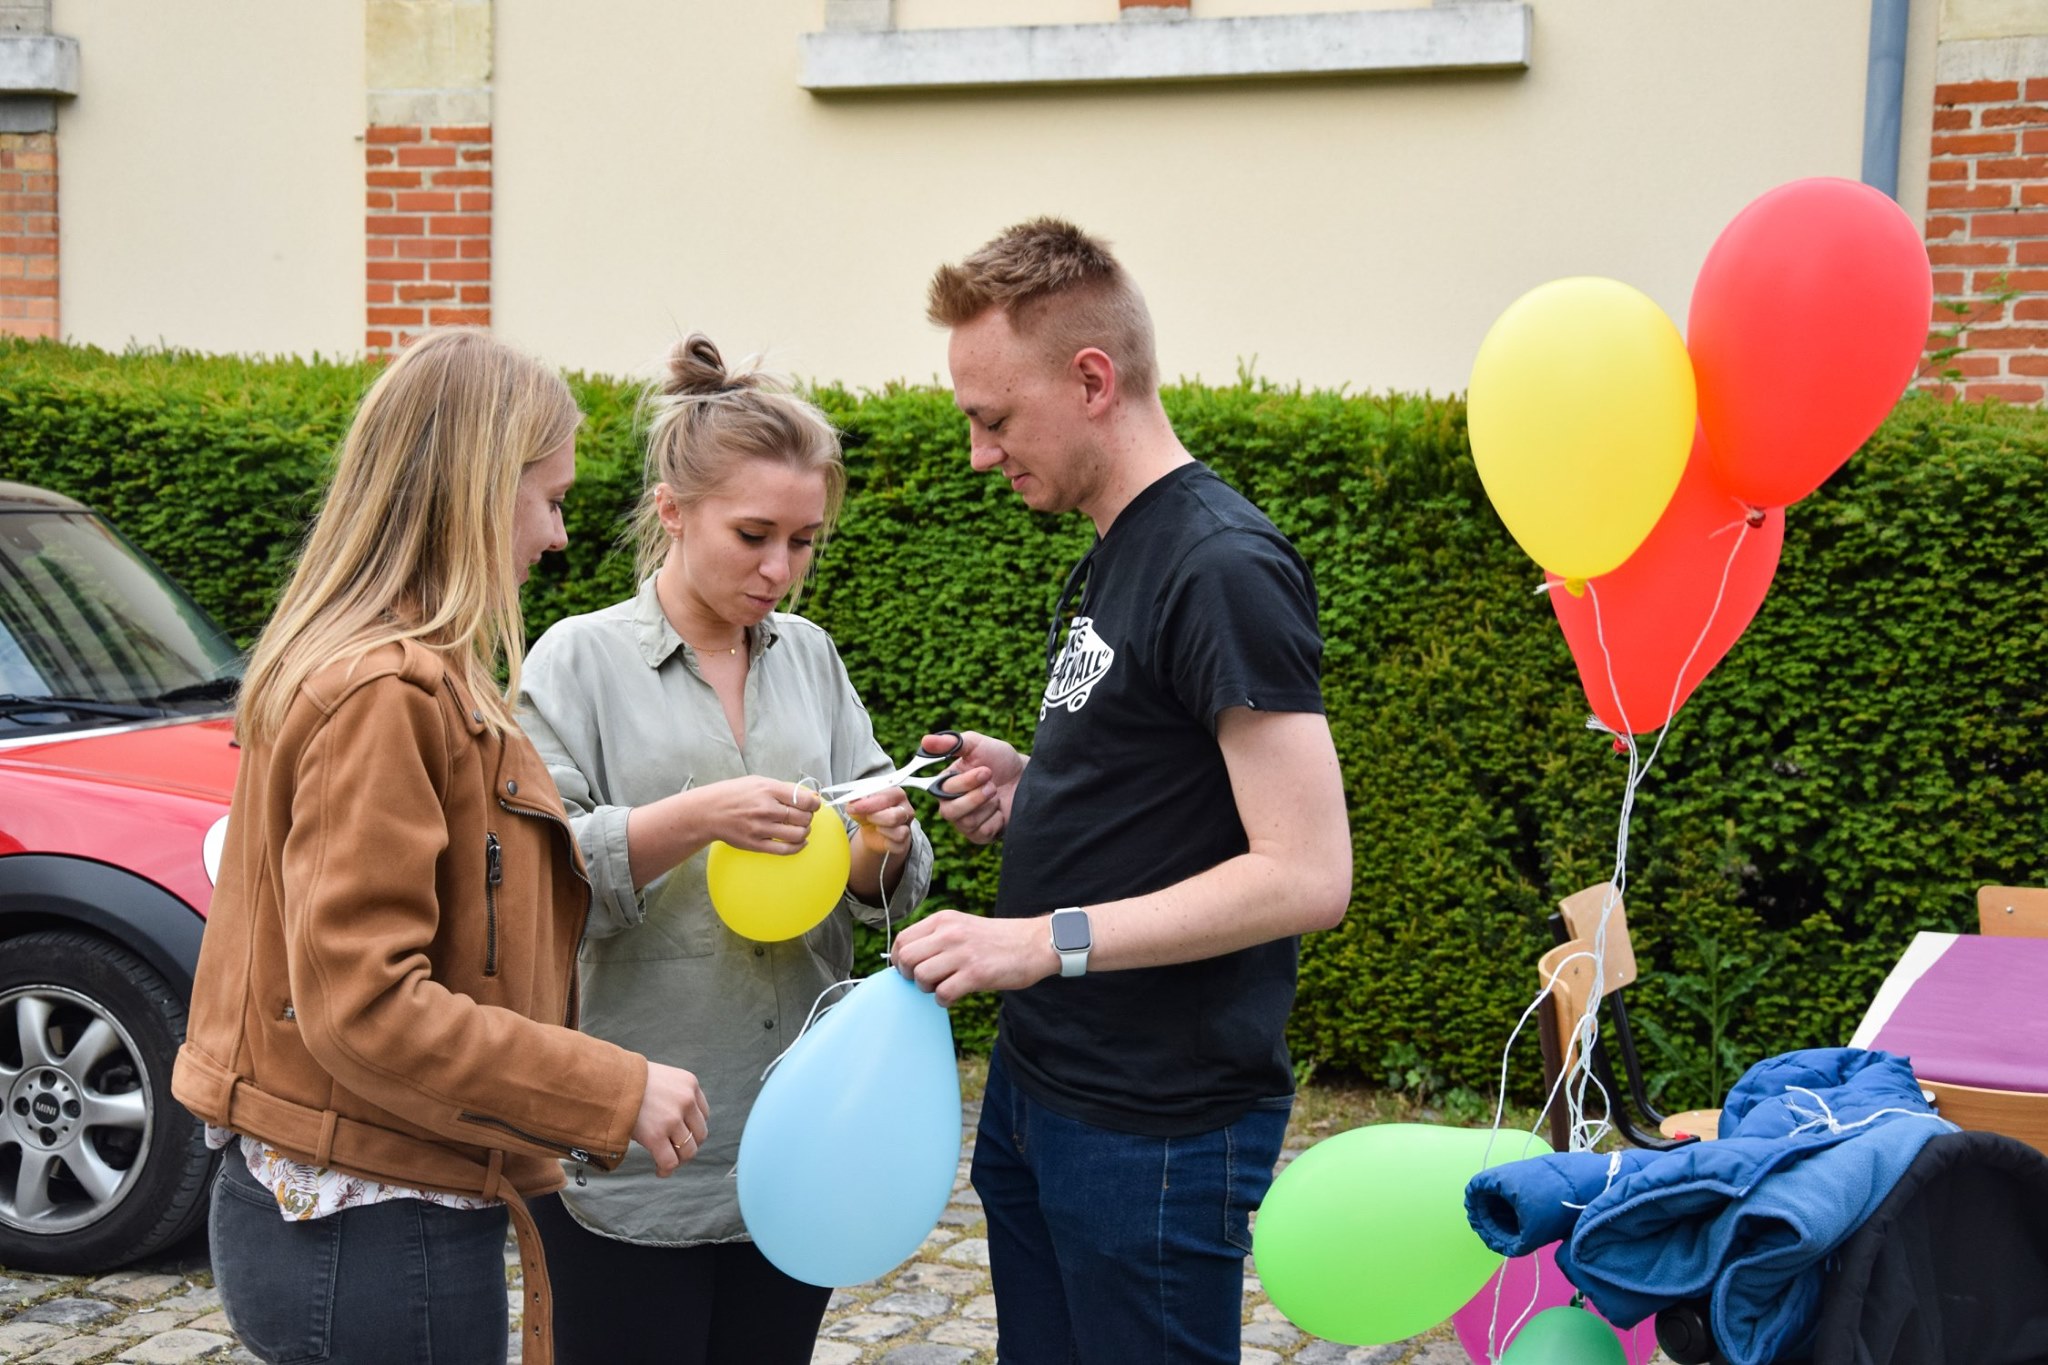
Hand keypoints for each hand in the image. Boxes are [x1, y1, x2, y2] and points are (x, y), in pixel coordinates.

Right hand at [632, 1062, 709, 1176]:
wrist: (608, 1080)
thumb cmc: (630, 1081)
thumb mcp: (662, 1078)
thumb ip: (675, 1096)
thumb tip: (680, 1124)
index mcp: (690, 1084)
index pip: (703, 1116)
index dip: (693, 1129)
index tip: (681, 1137)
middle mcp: (686, 1101)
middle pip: (699, 1135)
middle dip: (688, 1147)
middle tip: (675, 1153)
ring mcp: (672, 1119)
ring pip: (688, 1151)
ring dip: (678, 1161)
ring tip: (667, 1163)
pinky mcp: (656, 1135)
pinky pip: (670, 1162)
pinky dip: (666, 1170)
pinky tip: (659, 1171)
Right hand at [700, 775, 819, 854]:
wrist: (708, 812)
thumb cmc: (734, 795)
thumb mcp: (758, 782)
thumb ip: (783, 789)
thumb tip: (809, 797)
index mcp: (768, 790)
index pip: (804, 800)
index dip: (814, 804)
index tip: (813, 805)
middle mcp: (766, 809)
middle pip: (803, 817)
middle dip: (809, 817)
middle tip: (805, 816)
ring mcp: (761, 828)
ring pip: (798, 834)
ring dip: (805, 831)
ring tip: (801, 827)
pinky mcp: (756, 844)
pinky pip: (785, 850)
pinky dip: (798, 846)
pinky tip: (800, 841)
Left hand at [846, 786, 913, 857]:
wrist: (872, 831)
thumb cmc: (869, 813)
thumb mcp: (860, 805)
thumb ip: (856, 802)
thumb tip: (852, 803)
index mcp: (896, 794)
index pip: (885, 797)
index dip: (867, 804)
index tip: (852, 808)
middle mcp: (906, 809)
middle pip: (894, 816)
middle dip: (875, 818)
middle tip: (866, 817)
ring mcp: (907, 826)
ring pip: (899, 833)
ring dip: (882, 830)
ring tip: (875, 827)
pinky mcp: (905, 842)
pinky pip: (898, 846)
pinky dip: (887, 844)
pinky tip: (882, 838)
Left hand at [890, 908, 1056, 1005]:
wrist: (1035, 943)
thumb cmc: (997, 939)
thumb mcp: (963, 926)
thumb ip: (937, 938)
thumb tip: (907, 961)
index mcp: (943, 920)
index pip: (902, 940)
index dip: (899, 960)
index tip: (909, 970)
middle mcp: (949, 933)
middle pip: (906, 958)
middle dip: (910, 975)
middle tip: (926, 980)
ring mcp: (962, 953)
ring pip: (920, 976)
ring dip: (927, 988)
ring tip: (943, 986)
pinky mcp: (976, 974)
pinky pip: (942, 993)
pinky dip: (943, 1000)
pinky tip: (954, 996)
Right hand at [924, 731, 1023, 845]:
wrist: (1027, 777)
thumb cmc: (1000, 760)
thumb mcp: (977, 744)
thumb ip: (952, 742)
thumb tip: (925, 740)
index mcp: (946, 784)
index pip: (941, 791)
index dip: (964, 783)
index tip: (985, 770)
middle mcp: (952, 804)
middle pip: (949, 811)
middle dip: (975, 796)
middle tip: (993, 784)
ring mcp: (965, 822)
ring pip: (966, 822)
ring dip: (987, 805)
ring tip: (997, 793)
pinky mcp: (980, 835)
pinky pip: (981, 832)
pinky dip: (995, 818)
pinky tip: (1001, 810)